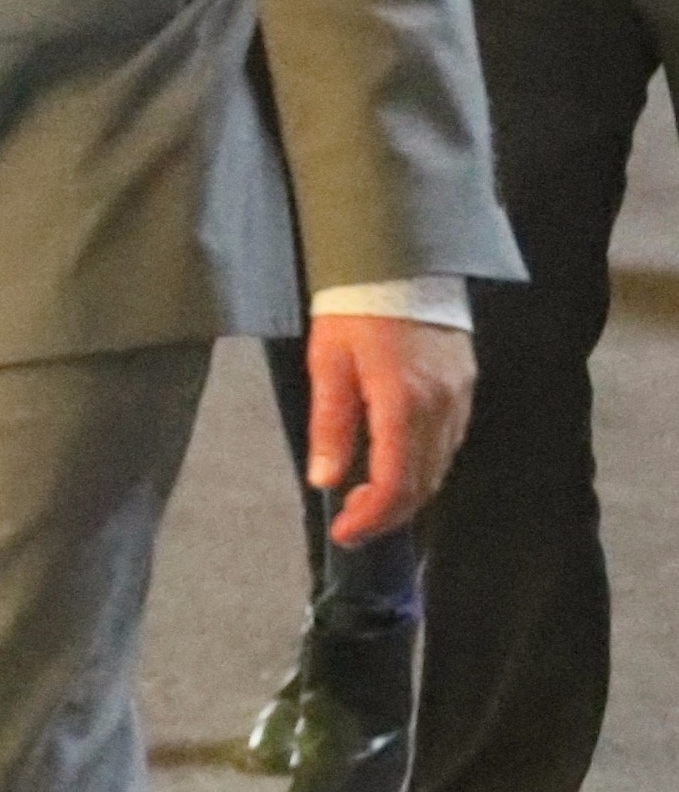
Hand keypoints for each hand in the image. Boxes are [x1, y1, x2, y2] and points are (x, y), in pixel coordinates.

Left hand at [305, 314, 474, 545]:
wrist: (399, 258)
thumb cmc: (355, 307)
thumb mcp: (328, 364)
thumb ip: (330, 425)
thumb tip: (324, 481)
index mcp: (403, 403)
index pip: (394, 484)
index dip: (370, 518)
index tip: (344, 533)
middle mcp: (440, 406)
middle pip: (422, 483)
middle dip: (388, 514)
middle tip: (353, 524)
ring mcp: (459, 396)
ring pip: (440, 466)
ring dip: (408, 492)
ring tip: (370, 499)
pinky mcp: (466, 383)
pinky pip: (450, 440)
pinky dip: (425, 464)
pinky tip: (398, 464)